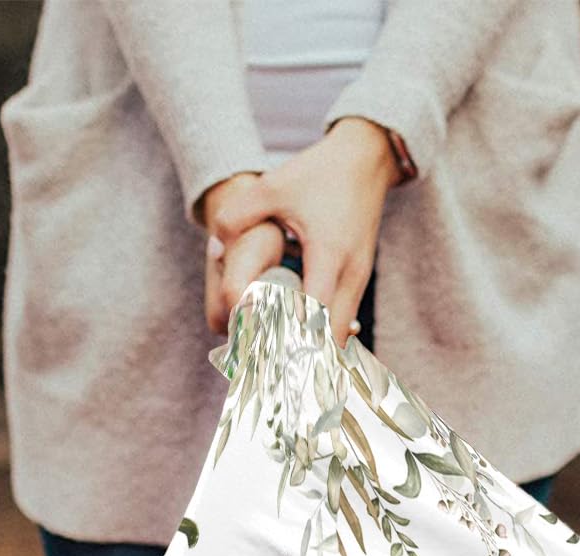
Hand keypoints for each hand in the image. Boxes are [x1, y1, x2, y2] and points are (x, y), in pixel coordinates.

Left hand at [205, 118, 400, 345]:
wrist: (366, 158)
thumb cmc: (319, 173)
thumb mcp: (274, 187)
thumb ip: (238, 215)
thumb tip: (214, 249)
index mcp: (328, 255)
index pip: (313, 316)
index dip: (291, 340)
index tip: (266, 358)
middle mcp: (350, 275)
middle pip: (331, 340)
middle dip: (303, 359)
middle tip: (270, 373)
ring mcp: (359, 280)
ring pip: (340, 336)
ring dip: (313, 351)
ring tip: (281, 365)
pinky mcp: (359, 280)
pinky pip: (342, 322)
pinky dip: (322, 337)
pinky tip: (298, 343)